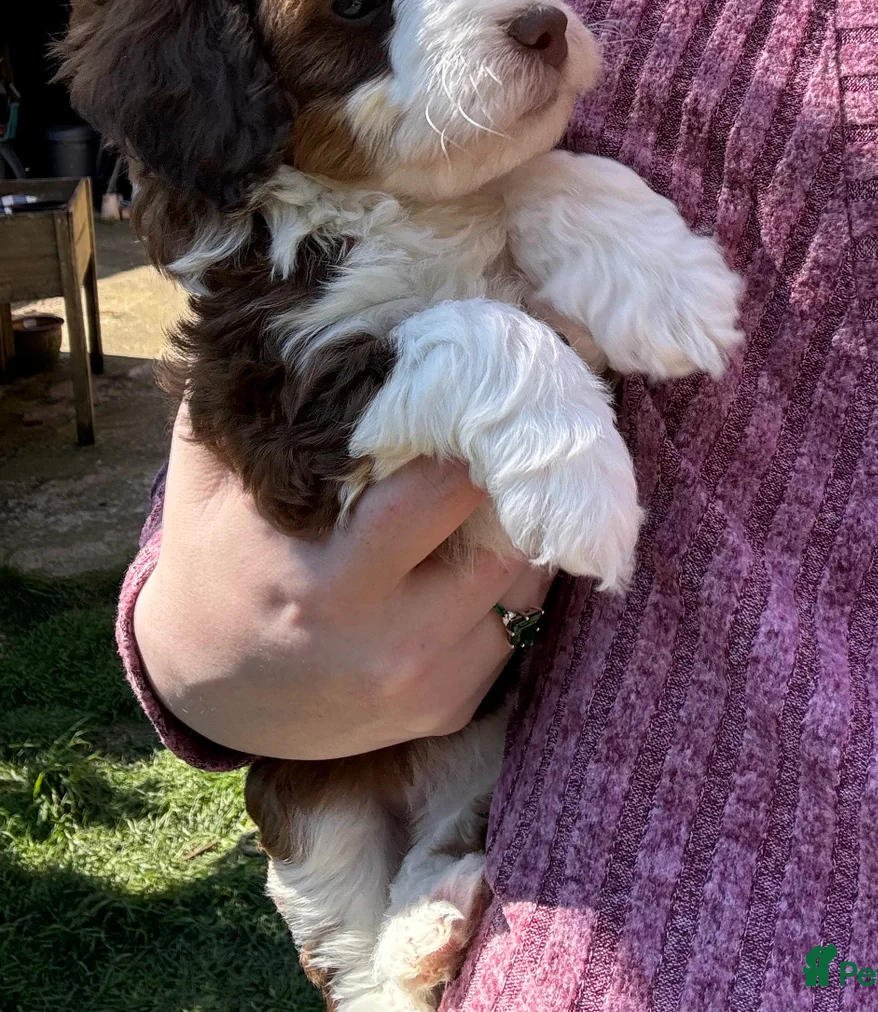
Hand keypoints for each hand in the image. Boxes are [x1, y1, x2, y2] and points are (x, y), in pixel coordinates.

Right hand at [133, 407, 551, 759]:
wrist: (202, 690)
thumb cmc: (214, 560)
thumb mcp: (207, 477)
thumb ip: (251, 406)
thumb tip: (302, 318)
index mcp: (329, 581)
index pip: (444, 493)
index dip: (475, 436)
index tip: (484, 391)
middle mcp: (388, 644)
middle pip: (504, 538)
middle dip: (513, 480)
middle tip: (511, 431)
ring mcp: (425, 686)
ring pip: (525, 585)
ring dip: (523, 530)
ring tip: (500, 486)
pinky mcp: (449, 710)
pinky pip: (517, 628)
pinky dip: (509, 584)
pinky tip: (478, 550)